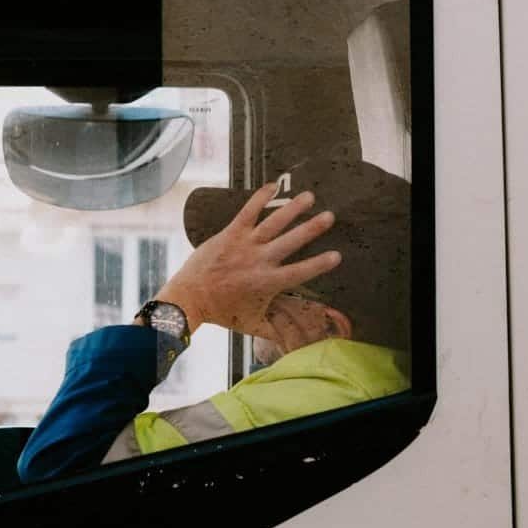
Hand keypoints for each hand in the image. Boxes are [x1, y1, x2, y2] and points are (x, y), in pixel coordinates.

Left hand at [153, 183, 341, 336]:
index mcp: (267, 283)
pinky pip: (247, 212)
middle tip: (330, 216)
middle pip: (291, 242)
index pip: (300, 272)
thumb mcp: (252, 324)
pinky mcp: (230, 233)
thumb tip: (296, 341)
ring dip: (292, 209)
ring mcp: (244, 245)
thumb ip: (275, 331)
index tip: (337, 255)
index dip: (319, 264)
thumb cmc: (222, 313)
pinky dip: (260, 198)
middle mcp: (259, 261)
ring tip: (309, 197)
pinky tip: (273, 186)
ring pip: (273, 223)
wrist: (190, 298)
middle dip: (312, 228)